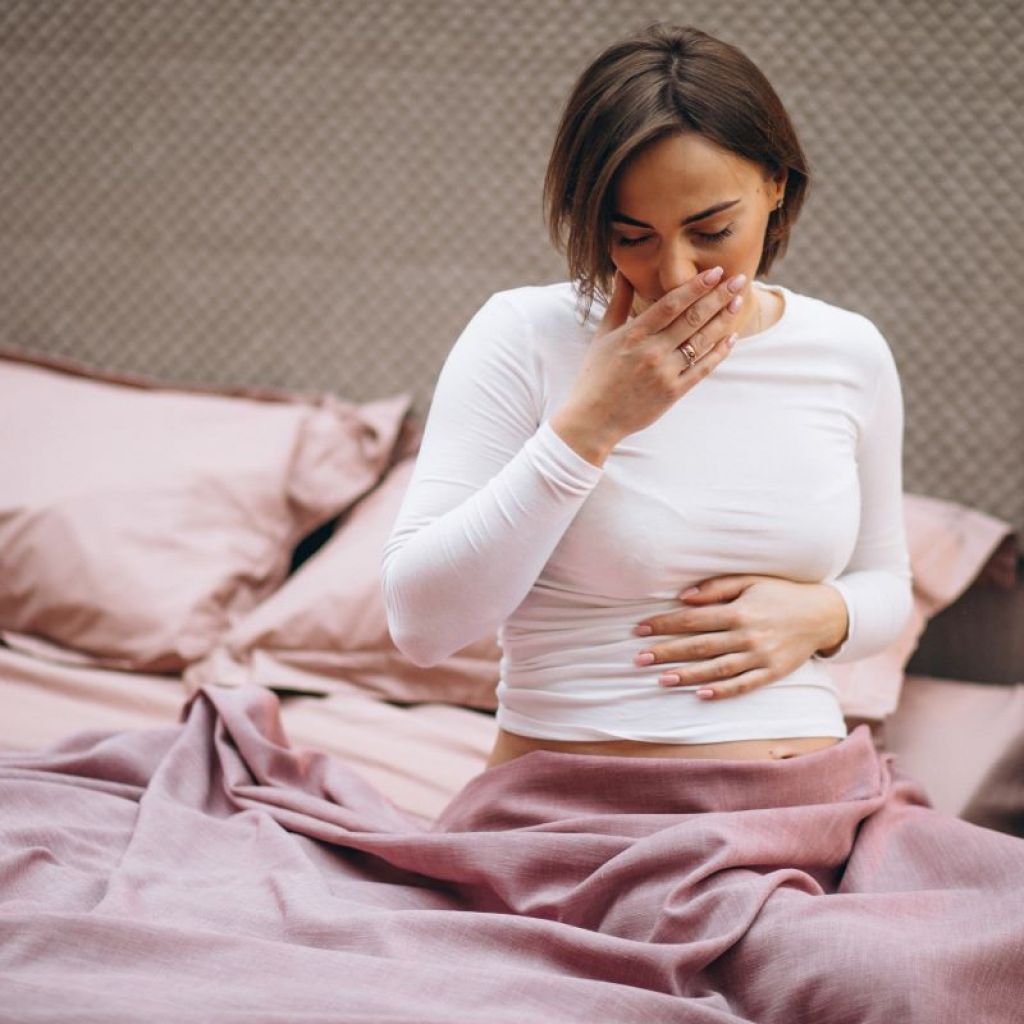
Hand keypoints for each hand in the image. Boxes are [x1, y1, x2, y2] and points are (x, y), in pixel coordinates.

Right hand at [556, 267, 745, 448]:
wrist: (593, 419)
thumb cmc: (595, 375)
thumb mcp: (603, 335)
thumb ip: (618, 302)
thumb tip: (623, 272)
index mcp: (634, 334)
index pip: (671, 304)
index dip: (696, 286)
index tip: (715, 272)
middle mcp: (652, 351)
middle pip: (692, 318)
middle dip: (718, 297)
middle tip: (738, 280)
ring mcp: (665, 373)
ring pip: (701, 341)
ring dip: (723, 321)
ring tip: (738, 303)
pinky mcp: (673, 392)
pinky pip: (702, 369)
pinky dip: (719, 353)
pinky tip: (731, 338)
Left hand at [631, 575, 848, 699]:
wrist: (823, 614)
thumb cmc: (780, 593)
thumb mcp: (750, 581)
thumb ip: (716, 587)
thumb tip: (683, 597)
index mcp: (738, 610)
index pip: (692, 618)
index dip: (664, 624)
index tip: (639, 629)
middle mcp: (747, 635)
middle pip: (698, 646)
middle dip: (666, 652)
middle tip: (639, 659)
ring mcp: (760, 656)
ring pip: (717, 669)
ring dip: (687, 675)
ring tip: (661, 680)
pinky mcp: (772, 673)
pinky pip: (743, 685)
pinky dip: (722, 691)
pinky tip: (701, 695)